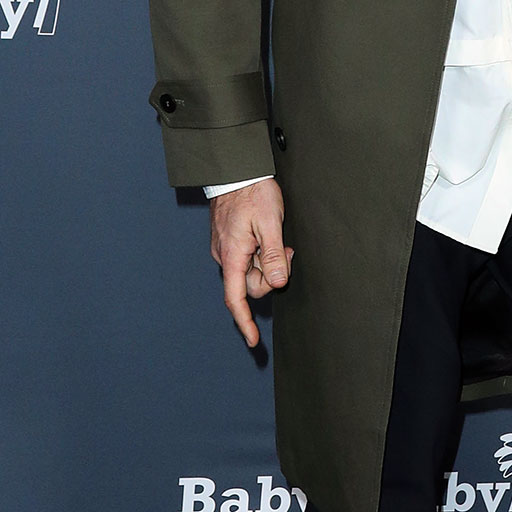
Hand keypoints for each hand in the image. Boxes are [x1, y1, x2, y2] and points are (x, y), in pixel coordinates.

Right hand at [209, 178, 292, 346]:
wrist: (236, 170)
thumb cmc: (253, 193)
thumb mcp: (270, 223)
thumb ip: (274, 255)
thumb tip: (277, 283)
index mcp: (232, 256)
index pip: (236, 298)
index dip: (244, 322)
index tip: (253, 340)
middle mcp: (225, 256)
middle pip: (249, 284)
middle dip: (271, 275)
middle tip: (287, 252)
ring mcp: (226, 248)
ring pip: (250, 270)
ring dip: (268, 261)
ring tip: (278, 238)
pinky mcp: (230, 241)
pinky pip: (247, 258)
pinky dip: (261, 253)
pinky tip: (269, 236)